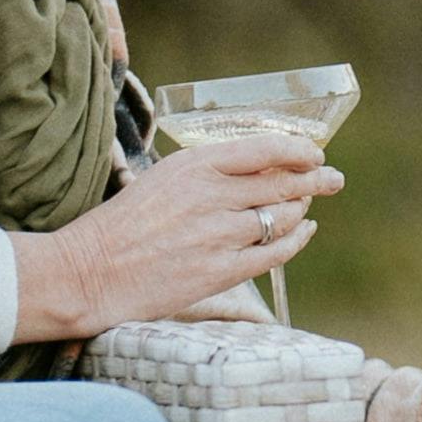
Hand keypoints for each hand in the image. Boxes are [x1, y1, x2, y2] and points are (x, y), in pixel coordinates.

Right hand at [15, 137, 334, 338]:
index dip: (298, 151)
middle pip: (282, 183)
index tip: (314, 153)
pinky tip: (304, 233)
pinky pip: (274, 253)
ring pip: (282, 217)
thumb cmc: (121, 227)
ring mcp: (218, 233)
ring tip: (307, 207)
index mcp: (193, 165)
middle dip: (314, 180)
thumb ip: (207, 175)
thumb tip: (256, 173)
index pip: (264, 149)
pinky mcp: (220, 270)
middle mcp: (211, 194)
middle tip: (333, 179)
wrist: (88, 272)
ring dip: (301, 211)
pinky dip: (296, 241)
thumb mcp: (161, 181)